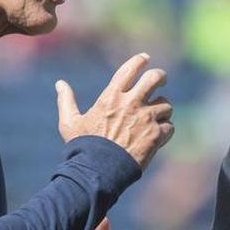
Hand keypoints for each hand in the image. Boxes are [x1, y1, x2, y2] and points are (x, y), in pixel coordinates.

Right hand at [56, 53, 174, 169]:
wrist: (98, 171)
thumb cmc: (83, 147)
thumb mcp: (69, 123)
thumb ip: (66, 101)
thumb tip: (60, 84)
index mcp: (111, 97)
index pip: (130, 69)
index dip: (140, 60)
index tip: (145, 58)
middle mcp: (131, 103)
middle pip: (155, 78)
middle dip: (160, 77)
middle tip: (161, 80)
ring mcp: (146, 118)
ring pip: (166, 104)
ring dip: (162, 109)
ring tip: (157, 116)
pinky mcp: (156, 135)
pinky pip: (169, 126)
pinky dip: (166, 129)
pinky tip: (159, 134)